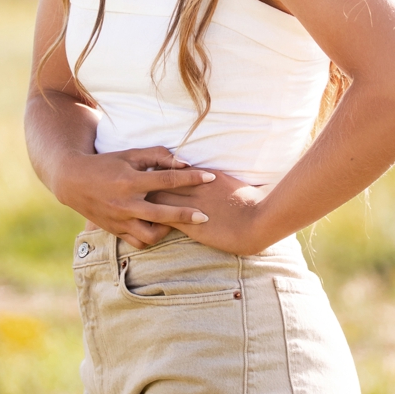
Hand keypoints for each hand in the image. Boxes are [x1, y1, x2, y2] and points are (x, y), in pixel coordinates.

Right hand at [54, 146, 217, 249]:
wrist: (73, 182)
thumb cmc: (108, 164)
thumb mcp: (131, 154)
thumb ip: (159, 156)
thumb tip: (185, 163)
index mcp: (130, 181)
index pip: (168, 180)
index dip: (192, 178)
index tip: (211, 177)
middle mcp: (125, 204)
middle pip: (163, 213)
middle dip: (187, 215)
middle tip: (206, 216)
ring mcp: (119, 220)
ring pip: (150, 235)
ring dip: (168, 230)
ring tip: (179, 222)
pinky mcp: (115, 230)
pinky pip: (138, 242)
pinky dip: (151, 238)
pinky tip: (162, 229)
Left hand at [148, 171, 273, 255]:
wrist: (259, 220)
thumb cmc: (252, 204)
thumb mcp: (232, 185)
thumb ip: (215, 181)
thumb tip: (207, 179)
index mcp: (207, 176)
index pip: (176, 170)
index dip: (162, 173)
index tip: (151, 176)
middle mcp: (197, 187)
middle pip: (162, 180)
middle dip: (149, 184)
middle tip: (136, 188)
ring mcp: (192, 204)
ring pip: (159, 197)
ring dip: (147, 201)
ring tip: (136, 204)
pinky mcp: (190, 223)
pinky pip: (164, 218)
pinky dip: (153, 219)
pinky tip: (145, 223)